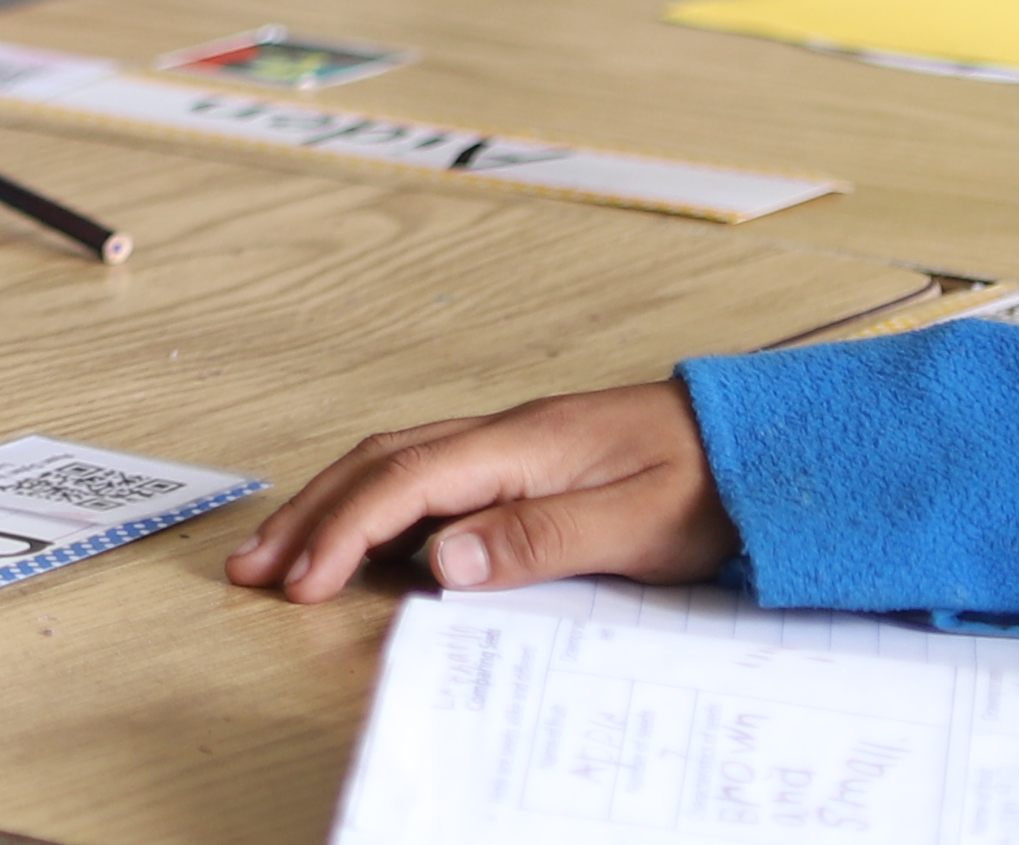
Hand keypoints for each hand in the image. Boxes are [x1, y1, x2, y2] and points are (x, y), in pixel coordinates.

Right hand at [226, 382, 736, 602]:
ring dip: (332, 505)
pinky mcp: (524, 461)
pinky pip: (426, 473)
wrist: (764, 443)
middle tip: (254, 567)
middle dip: (308, 515)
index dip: (343, 533)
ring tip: (286, 551)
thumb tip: (440, 561)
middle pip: (376, 464)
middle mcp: (501, 435)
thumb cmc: (710, 483)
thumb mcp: (634, 524)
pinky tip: (367, 533)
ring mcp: (510, 444)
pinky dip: (375, 502)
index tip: (301, 584)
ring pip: (393, 463)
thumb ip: (537, 540)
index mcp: (519, 445)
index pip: (402, 485)